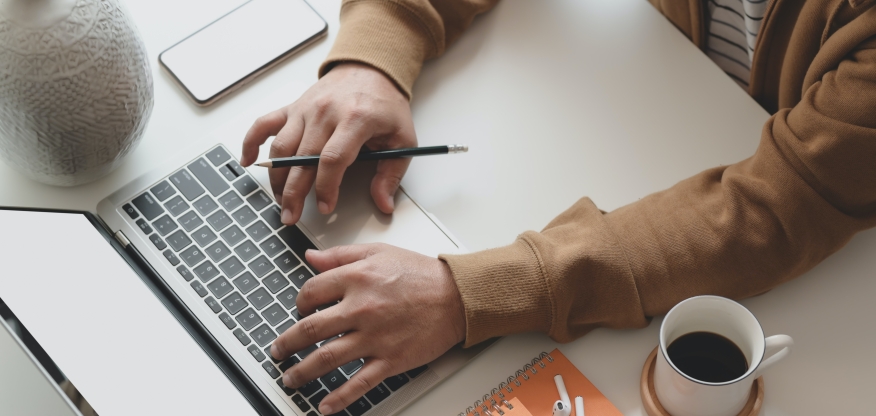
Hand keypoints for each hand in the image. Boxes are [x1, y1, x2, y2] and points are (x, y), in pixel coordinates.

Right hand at [240, 63, 416, 224]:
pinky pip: (264, 124)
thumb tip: (383, 203)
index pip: (332, 159)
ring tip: (281, 200)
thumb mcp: (402, 138)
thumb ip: (392, 173)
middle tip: (292, 216)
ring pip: (281, 147)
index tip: (325, 206)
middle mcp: (325, 113)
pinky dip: (251, 142)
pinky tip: (248, 161)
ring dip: (276, 177)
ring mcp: (305, 109)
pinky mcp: (293, 107)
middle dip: (294, 193)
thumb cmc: (385, 105)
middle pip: (302, 158)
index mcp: (355, 119)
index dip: (325, 187)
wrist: (370, 69)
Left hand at [270, 244, 465, 414]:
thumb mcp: (379, 252)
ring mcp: (375, 337)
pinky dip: (338, 397)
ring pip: (326, 358)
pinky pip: (358, 383)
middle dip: (286, 343)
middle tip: (278, 350)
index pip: (311, 292)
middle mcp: (361, 308)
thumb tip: (311, 257)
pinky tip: (324, 405)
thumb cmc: (422, 274)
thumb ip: (341, 255)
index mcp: (357, 278)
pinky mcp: (390, 360)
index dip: (299, 302)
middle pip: (309, 329)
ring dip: (302, 371)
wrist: (458, 296)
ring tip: (290, 378)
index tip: (299, 310)